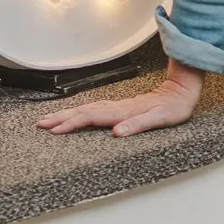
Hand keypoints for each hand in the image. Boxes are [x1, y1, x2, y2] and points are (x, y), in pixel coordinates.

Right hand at [37, 61, 202, 136]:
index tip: (56, 130)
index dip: (73, 123)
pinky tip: (73, 115)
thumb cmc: (174, 108)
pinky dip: (79, 112)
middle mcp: (117, 108)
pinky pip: (93, 109)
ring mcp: (118, 106)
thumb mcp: (161, 119)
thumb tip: (117, 133)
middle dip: (61, 118)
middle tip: (40, 124)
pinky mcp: (120, 107)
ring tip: (49, 120)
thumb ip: (139, 125)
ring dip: (66, 114)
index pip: (91, 117)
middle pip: (83, 111)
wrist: (182, 91)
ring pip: (86, 109)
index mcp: (123, 111)